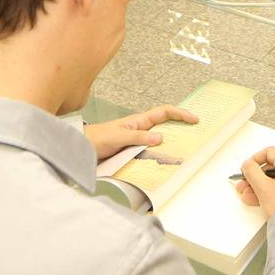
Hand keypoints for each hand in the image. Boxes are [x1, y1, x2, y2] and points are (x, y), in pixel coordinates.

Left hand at [84, 105, 198, 161]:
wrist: (78, 148)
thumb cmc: (94, 138)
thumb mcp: (118, 137)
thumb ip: (138, 138)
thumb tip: (160, 138)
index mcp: (137, 121)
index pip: (164, 112)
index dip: (180, 114)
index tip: (194, 119)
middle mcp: (139, 130)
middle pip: (165, 125)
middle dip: (180, 127)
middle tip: (195, 135)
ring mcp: (135, 140)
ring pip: (157, 140)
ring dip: (169, 144)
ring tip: (182, 151)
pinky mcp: (130, 151)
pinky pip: (148, 151)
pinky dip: (157, 155)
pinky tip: (161, 162)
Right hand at [235, 146, 274, 215]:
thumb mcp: (263, 186)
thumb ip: (252, 171)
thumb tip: (248, 165)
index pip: (270, 153)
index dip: (255, 159)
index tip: (246, 168)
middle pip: (270, 168)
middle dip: (254, 177)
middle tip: (244, 184)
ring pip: (273, 181)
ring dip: (257, 187)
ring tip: (247, 195)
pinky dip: (266, 194)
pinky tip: (256, 200)